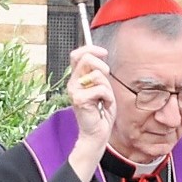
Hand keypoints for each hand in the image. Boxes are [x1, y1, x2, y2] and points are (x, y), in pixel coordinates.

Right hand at [66, 45, 113, 164]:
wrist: (98, 133)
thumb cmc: (101, 112)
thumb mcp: (103, 89)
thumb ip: (100, 75)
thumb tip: (101, 58)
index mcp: (78, 78)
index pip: (77, 55)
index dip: (90, 49)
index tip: (104, 52)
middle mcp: (73, 83)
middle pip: (85, 58)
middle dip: (101, 65)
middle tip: (107, 75)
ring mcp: (74, 91)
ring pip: (96, 75)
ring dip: (107, 88)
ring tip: (105, 100)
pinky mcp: (79, 99)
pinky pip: (101, 89)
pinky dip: (109, 98)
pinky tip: (104, 106)